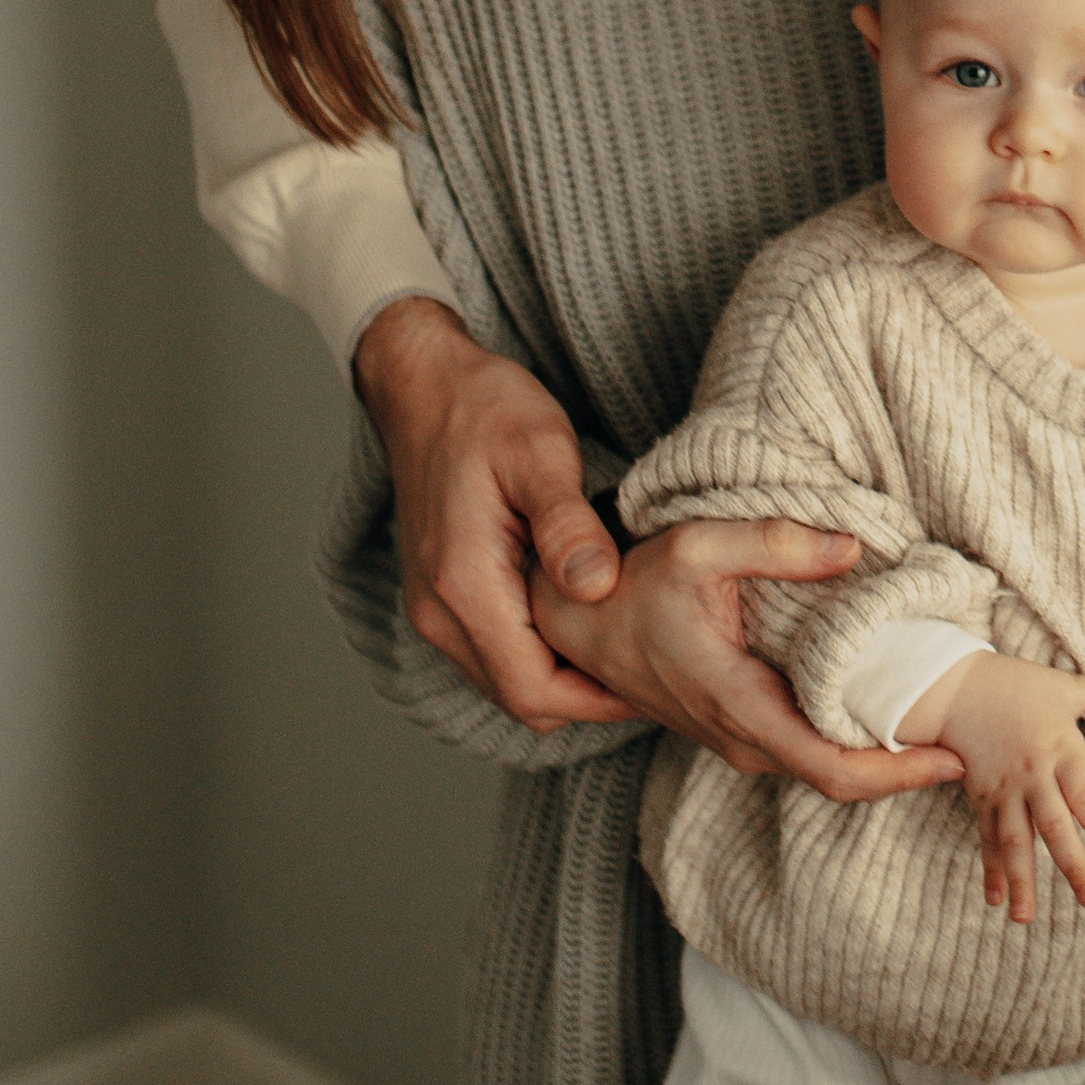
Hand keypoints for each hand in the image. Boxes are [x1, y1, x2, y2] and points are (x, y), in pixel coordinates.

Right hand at [357, 294, 639, 735]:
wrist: (424, 385)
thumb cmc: (485, 409)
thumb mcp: (540, 451)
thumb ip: (566, 524)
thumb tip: (596, 588)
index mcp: (463, 584)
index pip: (533, 689)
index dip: (599, 700)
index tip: (659, 680)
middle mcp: (439, 612)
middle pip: (522, 698)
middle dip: (589, 697)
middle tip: (658, 667)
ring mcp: (435, 609)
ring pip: (508, 682)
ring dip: (566, 677)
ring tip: (631, 643)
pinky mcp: (443, 597)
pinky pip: (496, 654)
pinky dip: (542, 654)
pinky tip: (588, 619)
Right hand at [526, 520, 964, 796]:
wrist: (580, 621)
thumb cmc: (635, 584)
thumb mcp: (700, 544)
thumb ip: (776, 544)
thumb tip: (853, 549)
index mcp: (739, 706)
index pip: (832, 769)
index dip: (899, 772)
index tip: (957, 758)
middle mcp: (743, 739)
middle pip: (842, 780)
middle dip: (911, 772)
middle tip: (979, 744)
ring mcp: (741, 741)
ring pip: (827, 770)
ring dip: (887, 760)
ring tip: (951, 727)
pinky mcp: (742, 730)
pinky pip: (811, 752)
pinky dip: (859, 745)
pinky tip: (897, 711)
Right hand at [906, 656, 1084, 922]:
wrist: (956, 686)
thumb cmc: (1018, 685)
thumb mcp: (1064, 686)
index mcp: (1059, 748)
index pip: (1083, 794)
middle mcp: (1032, 775)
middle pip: (1054, 827)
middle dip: (1072, 866)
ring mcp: (1003, 790)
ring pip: (1015, 842)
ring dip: (1022, 881)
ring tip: (1025, 919)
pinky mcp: (981, 797)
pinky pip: (987, 838)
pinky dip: (991, 869)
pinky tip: (996, 900)